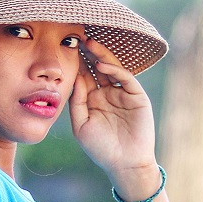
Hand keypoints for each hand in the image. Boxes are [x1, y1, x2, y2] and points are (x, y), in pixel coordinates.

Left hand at [68, 38, 158, 198]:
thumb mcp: (81, 125)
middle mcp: (107, 93)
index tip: (65, 48)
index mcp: (93, 100)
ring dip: (101, 56)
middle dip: (88, 53)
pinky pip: (126, 78)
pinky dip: (115, 70)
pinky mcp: (137, 96)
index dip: (76, 63)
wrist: (124, 164)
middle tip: (77, 37)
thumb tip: (74, 77)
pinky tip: (103, 65)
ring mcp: (123, 93)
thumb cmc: (100, 148)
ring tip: (89, 43)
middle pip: (97, 68)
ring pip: (112, 68)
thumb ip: (77, 101)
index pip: (84, 76)